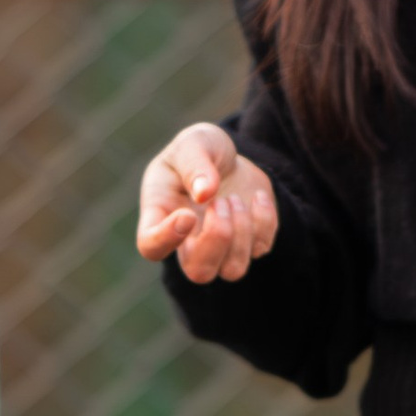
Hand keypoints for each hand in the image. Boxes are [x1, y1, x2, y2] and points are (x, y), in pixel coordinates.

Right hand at [135, 123, 278, 281]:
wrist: (227, 156)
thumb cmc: (198, 150)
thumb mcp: (193, 143)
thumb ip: (195, 164)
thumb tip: (205, 193)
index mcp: (160, 215)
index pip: (151, 247)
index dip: (166, 238)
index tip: (187, 213)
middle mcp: (187, 242)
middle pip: (199, 272)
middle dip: (217, 238)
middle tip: (220, 203)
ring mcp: (220, 249)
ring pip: (233, 270)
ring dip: (241, 231)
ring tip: (234, 198)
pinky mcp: (249, 243)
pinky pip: (261, 248)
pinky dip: (264, 220)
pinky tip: (256, 196)